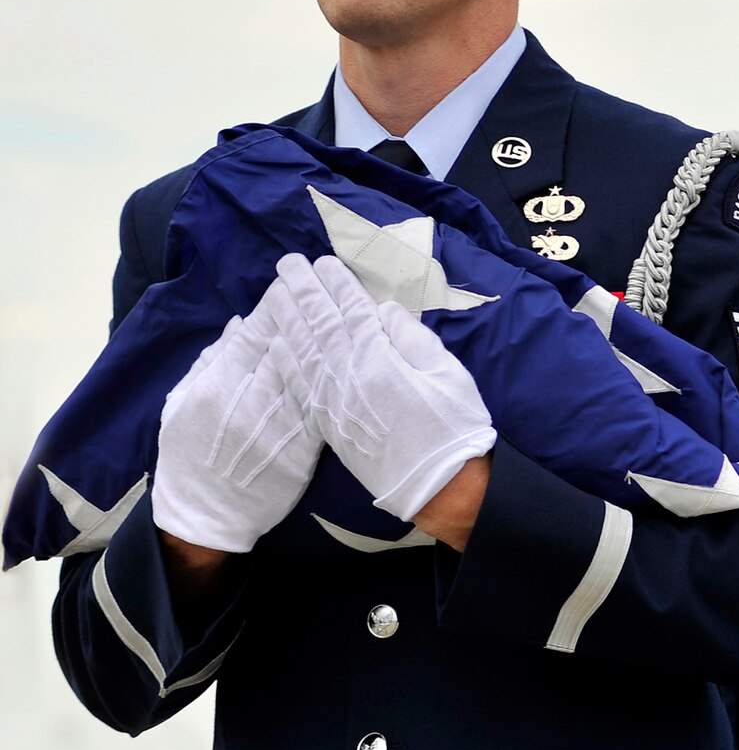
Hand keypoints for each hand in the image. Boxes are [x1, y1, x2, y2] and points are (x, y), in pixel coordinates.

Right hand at [153, 299, 323, 553]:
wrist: (204, 516)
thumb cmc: (187, 456)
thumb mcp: (179, 406)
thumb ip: (208, 363)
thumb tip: (239, 324)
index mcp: (216, 388)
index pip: (252, 336)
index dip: (274, 307)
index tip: (289, 285)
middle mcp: (249, 403)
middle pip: (286, 349)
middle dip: (306, 315)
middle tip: (324, 287)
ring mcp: (279, 427)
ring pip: (310, 374)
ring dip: (328, 343)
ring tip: (343, 314)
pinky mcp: (302, 450)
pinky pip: (324, 409)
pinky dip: (338, 384)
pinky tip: (351, 363)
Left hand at [267, 253, 496, 522]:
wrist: (439, 487)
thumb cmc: (454, 426)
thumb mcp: (448, 373)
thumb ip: (413, 339)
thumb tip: (383, 312)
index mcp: (381, 360)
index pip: (351, 312)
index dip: (337, 285)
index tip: (323, 262)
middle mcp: (348, 377)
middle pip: (319, 325)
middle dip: (303, 292)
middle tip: (288, 265)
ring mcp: (333, 402)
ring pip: (302, 351)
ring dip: (286, 319)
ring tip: (276, 292)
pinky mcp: (328, 425)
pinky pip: (297, 384)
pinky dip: (284, 360)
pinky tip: (274, 343)